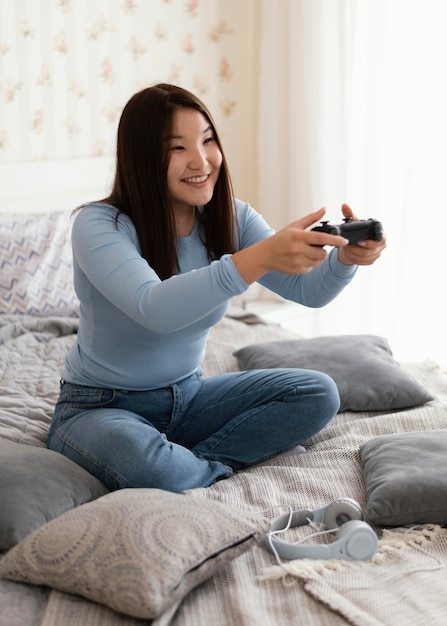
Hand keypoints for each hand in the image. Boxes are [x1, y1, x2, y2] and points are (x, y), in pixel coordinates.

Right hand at [232, 207, 348, 282]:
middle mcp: (297, 249)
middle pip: (322, 253)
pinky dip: (309, 264)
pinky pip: (310, 268)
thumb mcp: (294, 226)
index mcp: (298, 236)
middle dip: (322, 250)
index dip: (334, 240)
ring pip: (318, 262)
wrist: (265, 255)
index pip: (320, 238)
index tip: (344, 241)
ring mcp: (297, 261)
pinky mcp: (296, 270)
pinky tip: (300, 259)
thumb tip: (324, 209)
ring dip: (317, 257)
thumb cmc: (280, 239)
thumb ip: (311, 218)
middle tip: (315, 246)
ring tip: (307, 252)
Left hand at [337, 204, 386, 265]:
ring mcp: (378, 253)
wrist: (356, 244)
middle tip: (348, 246)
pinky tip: (349, 254)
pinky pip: (363, 262)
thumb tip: (344, 205)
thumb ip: (350, 214)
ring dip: (353, 254)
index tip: (360, 242)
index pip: (381, 239)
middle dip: (357, 249)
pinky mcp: (372, 261)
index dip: (371, 242)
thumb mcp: (355, 222)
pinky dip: (354, 259)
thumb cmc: (358, 231)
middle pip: (371, 250)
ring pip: (365, 257)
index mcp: (382, 233)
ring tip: (346, 249)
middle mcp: (382, 244)